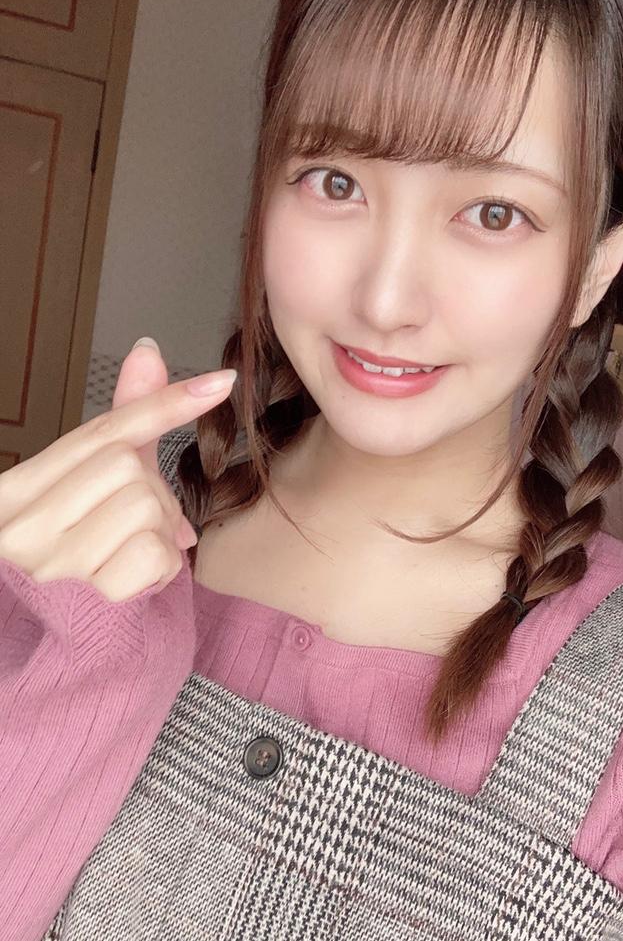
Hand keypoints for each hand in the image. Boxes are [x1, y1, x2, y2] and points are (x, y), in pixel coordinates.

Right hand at [0, 339, 236, 601]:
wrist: (63, 647)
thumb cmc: (77, 557)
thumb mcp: (89, 488)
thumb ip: (122, 425)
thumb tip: (147, 353)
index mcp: (15, 491)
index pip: (102, 432)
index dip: (163, 403)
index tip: (222, 382)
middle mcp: (19, 523)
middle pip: (128, 465)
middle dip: (152, 494)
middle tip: (134, 528)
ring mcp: (48, 562)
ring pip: (146, 506)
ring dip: (159, 533)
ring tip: (130, 558)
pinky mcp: (85, 599)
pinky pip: (157, 554)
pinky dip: (163, 568)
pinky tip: (137, 583)